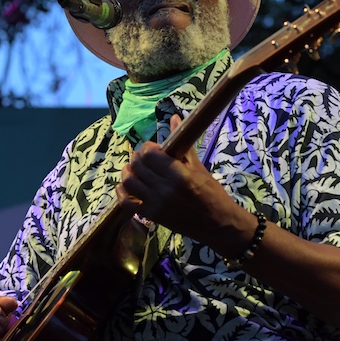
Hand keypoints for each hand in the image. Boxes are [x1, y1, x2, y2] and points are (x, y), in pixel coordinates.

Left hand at [115, 114, 252, 248]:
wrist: (217, 223)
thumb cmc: (212, 193)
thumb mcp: (199, 168)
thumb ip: (182, 145)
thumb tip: (174, 117)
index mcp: (179, 174)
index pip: (149, 154)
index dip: (148, 148)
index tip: (154, 149)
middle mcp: (164, 189)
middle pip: (137, 166)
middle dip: (138, 157)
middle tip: (144, 158)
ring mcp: (156, 204)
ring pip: (129, 182)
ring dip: (129, 172)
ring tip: (135, 170)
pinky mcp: (151, 216)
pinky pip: (126, 203)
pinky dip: (122, 192)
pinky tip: (127, 186)